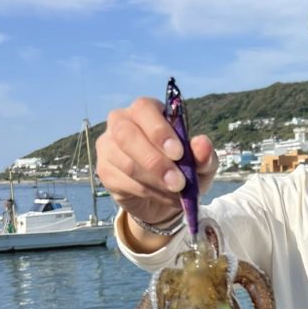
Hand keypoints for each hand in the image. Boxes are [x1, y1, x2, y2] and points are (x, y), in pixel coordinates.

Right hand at [96, 97, 216, 227]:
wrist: (164, 199)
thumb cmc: (183, 171)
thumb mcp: (201, 166)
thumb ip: (203, 155)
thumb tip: (202, 144)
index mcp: (147, 111)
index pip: (144, 109)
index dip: (159, 130)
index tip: (178, 153)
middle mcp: (121, 122)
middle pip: (126, 133)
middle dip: (154, 160)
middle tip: (178, 182)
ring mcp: (108, 146)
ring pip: (125, 162)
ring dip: (154, 181)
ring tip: (176, 191)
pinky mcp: (104, 170)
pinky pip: (122, 180)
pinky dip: (147, 192)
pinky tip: (164, 196)